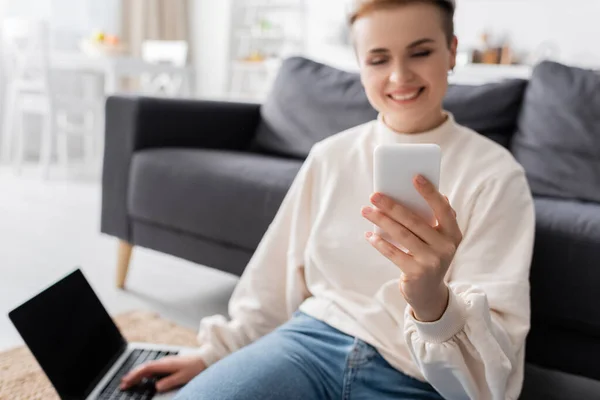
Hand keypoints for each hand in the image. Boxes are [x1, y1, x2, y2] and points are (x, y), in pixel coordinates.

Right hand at [120, 354, 206, 392]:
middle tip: (123, 384)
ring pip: (148, 367)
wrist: (205, 358)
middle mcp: (164, 361)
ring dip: (138, 373)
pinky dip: (145, 372)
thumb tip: (156, 387)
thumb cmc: (195, 368)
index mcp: (165, 364)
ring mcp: (166, 361)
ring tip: (128, 380)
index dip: (135, 376)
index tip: (126, 382)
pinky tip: (143, 376)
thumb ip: (169, 382)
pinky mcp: (168, 363)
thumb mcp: (182, 377)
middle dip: (133, 375)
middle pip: (144, 367)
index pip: (146, 369)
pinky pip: (153, 367)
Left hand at [361, 175, 461, 321]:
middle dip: (392, 206)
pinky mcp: (416, 273)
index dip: (429, 192)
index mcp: (453, 233)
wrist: (429, 293)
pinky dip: (380, 243)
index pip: (443, 208)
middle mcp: (446, 247)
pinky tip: (369, 235)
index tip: (415, 177)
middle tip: (374, 195)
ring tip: (366, 211)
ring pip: (402, 235)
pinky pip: (394, 253)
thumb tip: (413, 192)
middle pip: (415, 221)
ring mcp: (432, 261)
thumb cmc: (428, 255)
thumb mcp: (435, 239)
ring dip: (381, 221)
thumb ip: (430, 218)